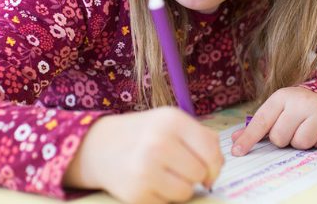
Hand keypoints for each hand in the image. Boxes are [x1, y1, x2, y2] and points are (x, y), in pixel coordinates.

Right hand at [65, 107, 223, 203]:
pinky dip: (162, 197)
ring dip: (179, 188)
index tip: (209, 169)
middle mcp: (159, 143)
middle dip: (194, 175)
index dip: (215, 164)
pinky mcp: (136, 194)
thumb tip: (218, 164)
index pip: (211, 150)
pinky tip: (149, 183)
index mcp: (172, 120)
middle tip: (178, 168)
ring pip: (186, 192)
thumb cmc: (142, 134)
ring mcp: (146, 170)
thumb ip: (201, 137)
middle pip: (200, 173)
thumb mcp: (170, 122)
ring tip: (163, 175)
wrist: (98, 146)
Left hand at [230, 87, 316, 155]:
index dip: (248, 138)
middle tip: (292, 129)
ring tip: (307, 129)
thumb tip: (235, 140)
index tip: (237, 152)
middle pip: (280, 138)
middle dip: (285, 139)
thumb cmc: (298, 108)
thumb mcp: (277, 110)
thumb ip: (258, 126)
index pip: (261, 121)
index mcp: (281, 97)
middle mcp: (300, 101)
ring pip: (301, 143)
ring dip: (302, 142)